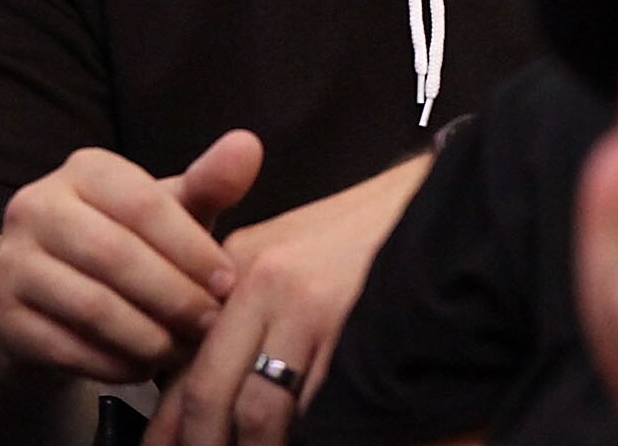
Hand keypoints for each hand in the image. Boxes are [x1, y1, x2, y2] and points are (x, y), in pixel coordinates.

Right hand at [0, 133, 257, 385]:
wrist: (42, 294)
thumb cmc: (125, 242)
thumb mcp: (167, 211)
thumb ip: (209, 184)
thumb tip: (248, 145)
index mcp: (85, 170)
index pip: (146, 206)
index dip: (192, 249)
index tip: (229, 283)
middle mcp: (36, 206)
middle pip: (116, 256)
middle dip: (173, 296)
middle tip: (210, 324)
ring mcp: (11, 263)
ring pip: (90, 306)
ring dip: (147, 335)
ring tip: (181, 349)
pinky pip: (64, 347)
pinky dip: (112, 363)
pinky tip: (142, 367)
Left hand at [145, 152, 427, 445]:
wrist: (448, 195)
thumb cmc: (369, 230)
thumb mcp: (287, 245)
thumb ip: (239, 303)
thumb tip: (191, 376)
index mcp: (241, 264)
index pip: (185, 362)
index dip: (169, 425)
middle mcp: (266, 282)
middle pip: (210, 395)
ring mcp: (312, 305)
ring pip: (259, 412)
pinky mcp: (357, 326)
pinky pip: (316, 406)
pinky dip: (309, 433)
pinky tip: (312, 437)